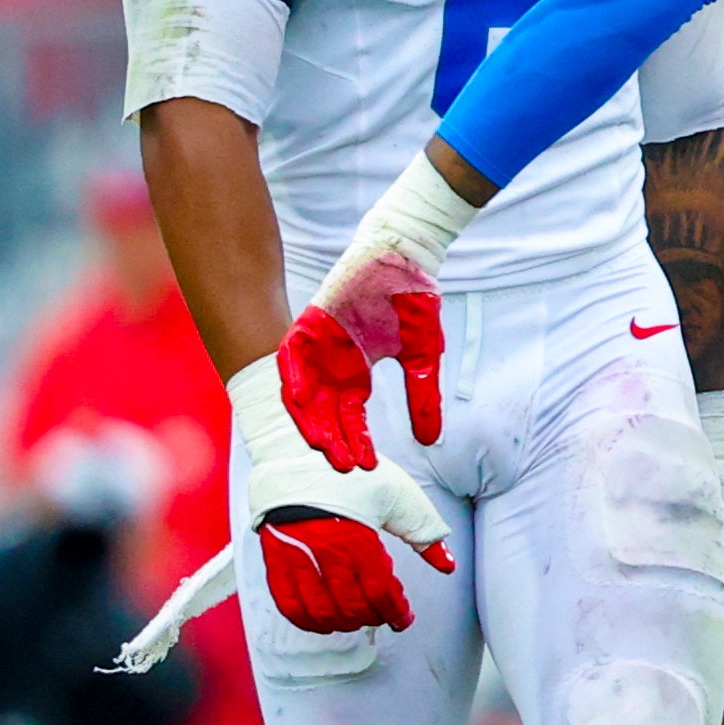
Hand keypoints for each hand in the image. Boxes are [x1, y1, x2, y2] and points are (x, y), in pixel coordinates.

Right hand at [233, 357, 453, 631]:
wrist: (297, 448)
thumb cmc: (353, 469)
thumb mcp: (399, 494)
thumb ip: (425, 531)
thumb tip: (447, 564)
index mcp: (357, 536)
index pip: (378, 591)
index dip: (394, 611)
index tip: (403, 618)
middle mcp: (322, 549)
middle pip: (349, 606)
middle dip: (370, 618)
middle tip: (382, 616)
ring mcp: (294, 553)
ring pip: (317, 610)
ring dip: (341, 624)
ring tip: (356, 620)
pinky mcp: (273, 554)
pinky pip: (286, 601)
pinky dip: (305, 619)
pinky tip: (322, 620)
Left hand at [280, 153, 480, 470]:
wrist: (404, 255)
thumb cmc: (414, 301)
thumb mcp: (423, 357)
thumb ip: (423, 397)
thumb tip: (429, 441)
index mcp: (358, 374)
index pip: (352, 419)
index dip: (357, 443)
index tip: (365, 469)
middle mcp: (334, 365)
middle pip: (325, 412)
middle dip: (331, 440)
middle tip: (337, 468)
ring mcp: (319, 345)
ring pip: (306, 390)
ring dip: (310, 416)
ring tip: (317, 443)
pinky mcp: (311, 323)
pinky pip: (294, 356)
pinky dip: (296, 378)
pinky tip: (301, 399)